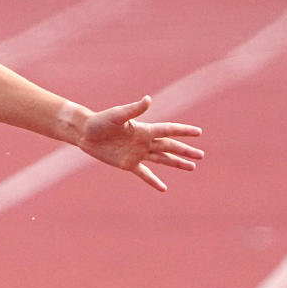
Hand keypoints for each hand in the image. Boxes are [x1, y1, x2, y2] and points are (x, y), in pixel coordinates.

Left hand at [77, 96, 202, 190]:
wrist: (85, 133)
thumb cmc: (100, 121)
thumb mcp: (118, 115)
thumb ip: (134, 109)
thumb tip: (148, 99)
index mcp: (144, 129)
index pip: (169, 130)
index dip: (184, 131)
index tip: (199, 132)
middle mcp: (144, 142)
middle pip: (170, 147)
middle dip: (185, 151)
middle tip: (201, 155)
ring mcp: (137, 154)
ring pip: (162, 159)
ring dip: (176, 163)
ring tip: (192, 167)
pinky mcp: (128, 164)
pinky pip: (144, 174)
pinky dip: (154, 181)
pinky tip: (163, 188)